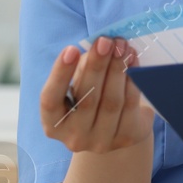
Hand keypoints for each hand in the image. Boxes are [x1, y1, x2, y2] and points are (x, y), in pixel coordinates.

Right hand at [39, 37, 154, 155]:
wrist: (117, 129)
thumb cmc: (91, 99)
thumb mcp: (79, 85)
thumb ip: (82, 68)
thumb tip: (98, 47)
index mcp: (54, 124)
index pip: (50, 99)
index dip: (60, 74)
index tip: (71, 49)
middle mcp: (74, 137)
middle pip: (87, 98)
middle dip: (97, 65)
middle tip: (106, 41)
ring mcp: (101, 142)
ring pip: (111, 101)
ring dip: (118, 69)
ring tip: (122, 46)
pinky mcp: (126, 139)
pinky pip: (131, 105)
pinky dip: (132, 80)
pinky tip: (132, 61)